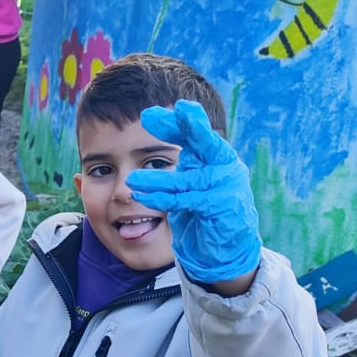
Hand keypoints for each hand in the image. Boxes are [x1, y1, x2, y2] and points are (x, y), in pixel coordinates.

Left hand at [125, 100, 261, 284]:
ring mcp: (225, 186)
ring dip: (156, 180)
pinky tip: (143, 197)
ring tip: (131, 180)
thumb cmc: (201, 209)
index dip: (177, 122)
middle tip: (180, 109)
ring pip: (186, 179)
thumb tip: (149, 118)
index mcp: (216, 155)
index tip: (151, 114)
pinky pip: (186, 201)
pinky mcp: (220, 208)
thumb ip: (174, 156)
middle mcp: (224, 166)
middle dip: (192, 125)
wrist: (224, 248)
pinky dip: (163, 199)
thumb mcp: (187, 180)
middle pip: (206, 142)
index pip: (195, 133)